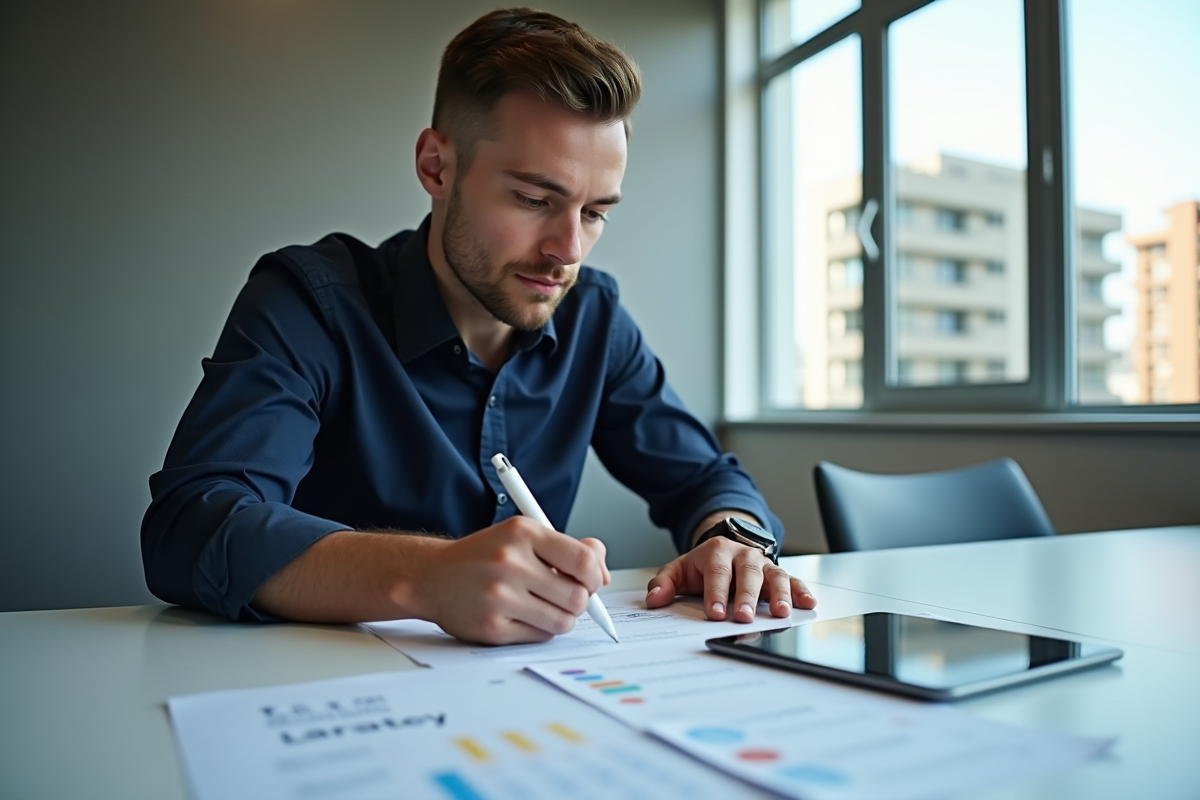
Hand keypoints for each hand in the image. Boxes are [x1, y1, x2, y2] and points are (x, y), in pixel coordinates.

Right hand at [417, 516, 609, 644]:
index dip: (595, 576)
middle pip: (578, 597)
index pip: (583, 561)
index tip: (591, 581)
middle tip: (565, 596)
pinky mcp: (492, 627)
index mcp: (523, 533)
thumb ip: (567, 548)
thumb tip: (602, 573)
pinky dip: (539, 629)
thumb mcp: (523, 537)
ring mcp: (500, 597)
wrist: (432, 576)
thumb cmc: (485, 556)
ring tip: (543, 606)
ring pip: (562, 621)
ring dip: (561, 617)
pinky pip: (540, 636)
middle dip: (579, 601)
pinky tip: (522, 615)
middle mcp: (510, 562)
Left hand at [645, 537, 815, 621]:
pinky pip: (793, 582)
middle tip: (743, 616)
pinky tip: (808, 604)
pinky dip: (801, 592)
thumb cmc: (703, 566)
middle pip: (747, 574)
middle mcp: (744, 556)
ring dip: (779, 595)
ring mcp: (764, 566)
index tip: (715, 612)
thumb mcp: (680, 570)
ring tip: (780, 613)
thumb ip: (664, 583)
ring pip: (775, 577)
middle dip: (746, 596)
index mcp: (717, 552)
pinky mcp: (778, 576)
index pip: (717, 572)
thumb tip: (654, 599)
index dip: (716, 592)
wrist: (725, 549)